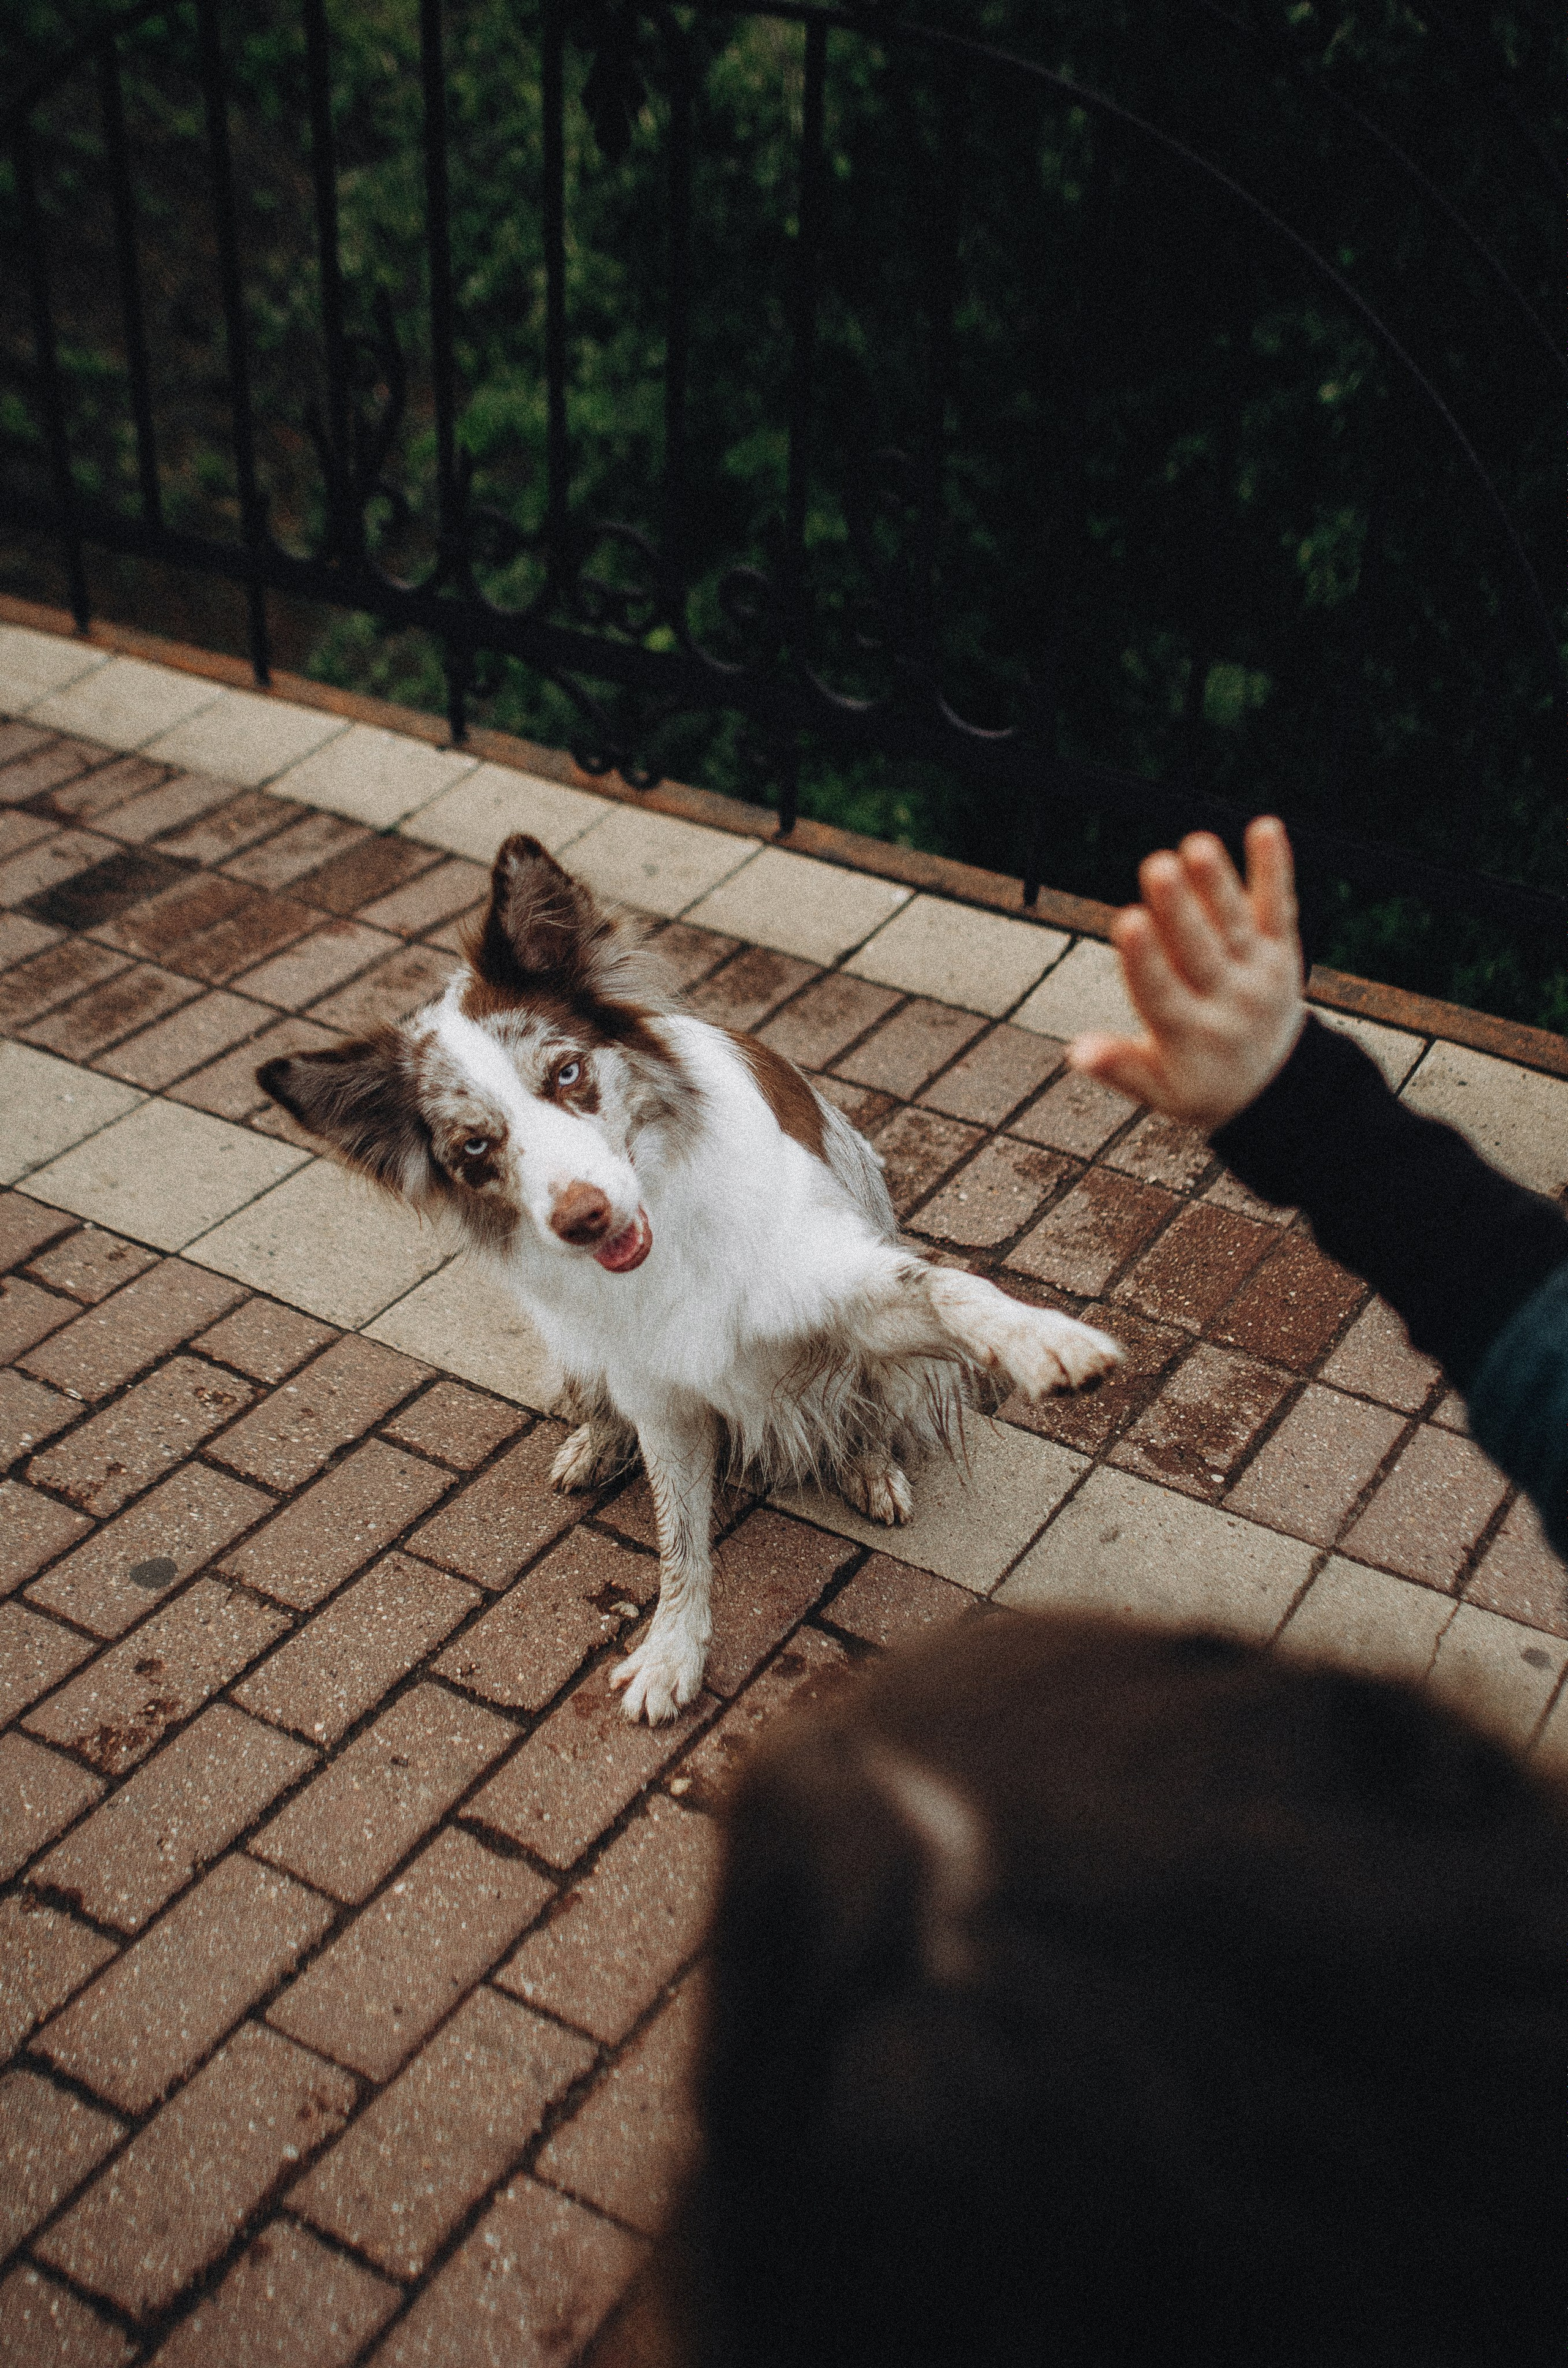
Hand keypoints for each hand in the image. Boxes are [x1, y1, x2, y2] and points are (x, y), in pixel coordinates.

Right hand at [1069, 815, 1305, 1133]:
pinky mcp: (1283, 952)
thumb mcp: (1158, 1090)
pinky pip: (1279, 908)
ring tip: (1197, 844)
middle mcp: (1228, 1003)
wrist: (1279, 1090)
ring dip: (1217, 883)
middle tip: (1158, 865)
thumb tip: (1076, 1052)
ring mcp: (1259, 975)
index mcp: (1188, 1036)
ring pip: (1236, 925)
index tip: (1127, 921)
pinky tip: (1265, 827)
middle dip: (1178, 909)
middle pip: (1199, 951)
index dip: (1144, 957)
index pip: (1162, 994)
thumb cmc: (1200, 1082)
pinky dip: (1273, 869)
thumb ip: (1118, 1066)